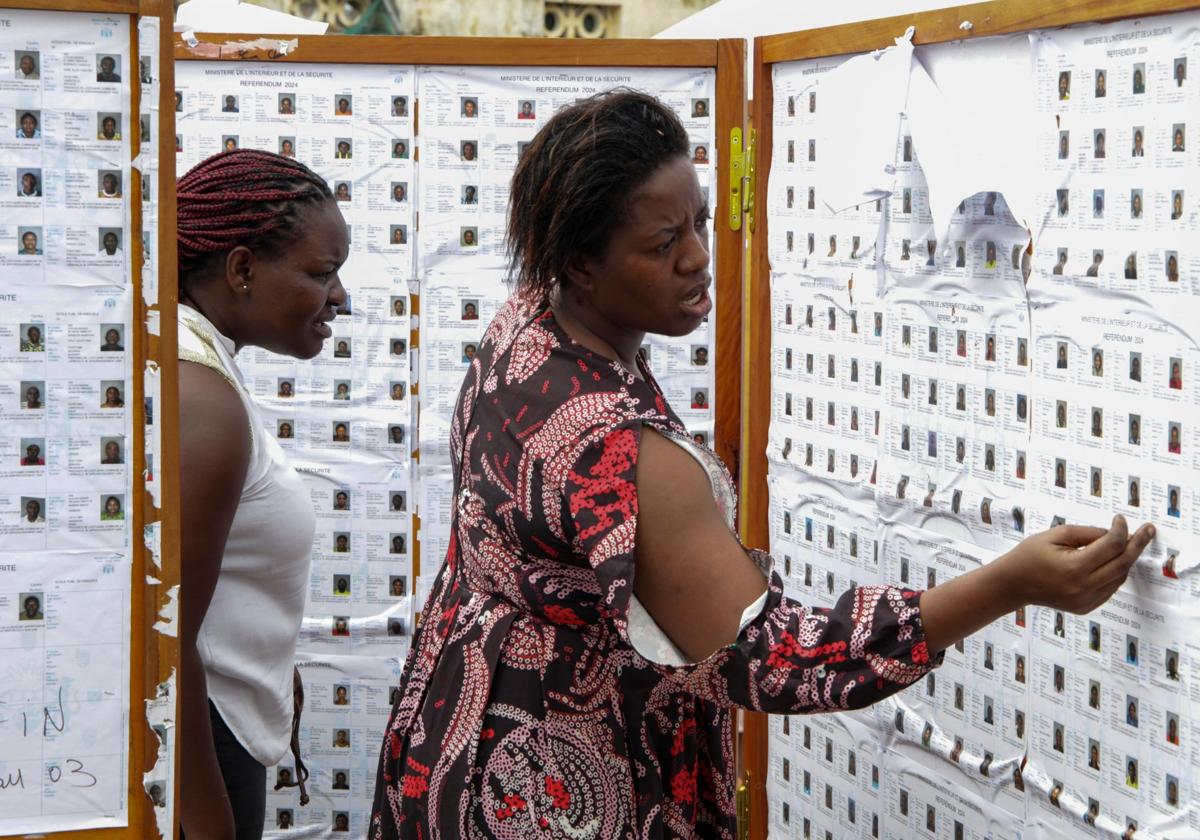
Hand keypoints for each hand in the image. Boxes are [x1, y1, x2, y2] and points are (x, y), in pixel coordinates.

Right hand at [998, 516, 1154, 613]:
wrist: (1013, 584)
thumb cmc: (1029, 556)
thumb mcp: (1055, 535)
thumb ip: (1087, 533)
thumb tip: (1115, 533)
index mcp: (1074, 568)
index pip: (1111, 545)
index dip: (1121, 529)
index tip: (1120, 519)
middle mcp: (1083, 587)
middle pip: (1123, 563)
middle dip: (1137, 544)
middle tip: (1147, 530)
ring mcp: (1086, 600)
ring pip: (1120, 577)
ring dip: (1126, 559)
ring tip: (1129, 544)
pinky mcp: (1086, 607)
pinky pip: (1111, 588)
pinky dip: (1116, 573)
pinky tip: (1112, 561)